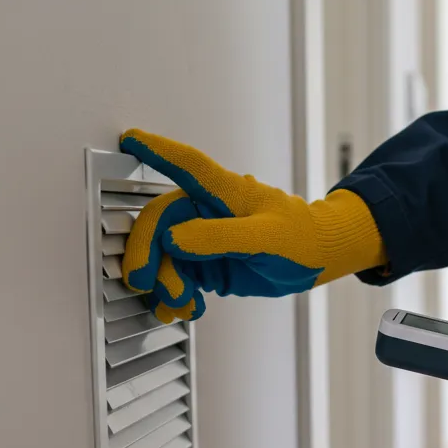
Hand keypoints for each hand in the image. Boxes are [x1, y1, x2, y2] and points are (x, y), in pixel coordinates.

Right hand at [118, 128, 387, 321]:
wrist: (317, 259)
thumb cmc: (301, 237)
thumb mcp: (266, 237)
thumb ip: (220, 236)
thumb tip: (174, 239)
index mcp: (224, 192)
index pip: (187, 165)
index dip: (157, 150)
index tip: (130, 138)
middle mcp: (207, 211)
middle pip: (159, 222)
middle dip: (145, 252)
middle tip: (142, 281)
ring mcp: (204, 238)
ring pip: (163, 254)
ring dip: (163, 282)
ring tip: (180, 303)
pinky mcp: (205, 263)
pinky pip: (176, 276)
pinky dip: (174, 295)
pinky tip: (183, 308)